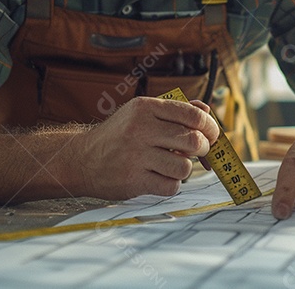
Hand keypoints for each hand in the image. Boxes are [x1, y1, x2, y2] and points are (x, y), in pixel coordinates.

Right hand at [67, 97, 218, 199]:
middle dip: (203, 149)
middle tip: (198, 152)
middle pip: (193, 141)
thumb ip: (174, 110)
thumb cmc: (117, 136)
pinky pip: (171, 186)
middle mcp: (140, 130)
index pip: (192, 114)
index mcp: (145, 108)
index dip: (210, 126)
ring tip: (172, 165)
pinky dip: (171, 184)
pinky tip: (160, 177)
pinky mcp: (134, 181)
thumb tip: (206, 110)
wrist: (81, 159)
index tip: (212, 134)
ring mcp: (136, 156)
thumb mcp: (140, 113)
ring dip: (184, 169)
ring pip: (185, 167)